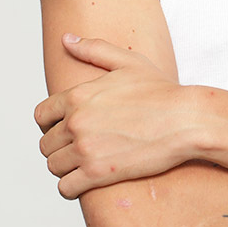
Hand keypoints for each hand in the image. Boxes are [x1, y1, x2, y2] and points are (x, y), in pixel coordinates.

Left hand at [34, 34, 199, 198]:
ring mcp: (85, 149)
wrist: (187, 121)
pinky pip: (65, 188)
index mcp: (77, 96)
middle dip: (59, 148)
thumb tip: (66, 38)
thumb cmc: (163, 92)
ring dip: (65, 169)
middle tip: (78, 151)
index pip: (41, 116)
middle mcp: (75, 122)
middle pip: (45, 144)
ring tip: (82, 167)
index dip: (50, 125)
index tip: (64, 131)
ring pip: (53, 166)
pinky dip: (71, 188)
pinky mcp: (98, 173)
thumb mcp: (128, 62)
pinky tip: (84, 183)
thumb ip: (93, 49)